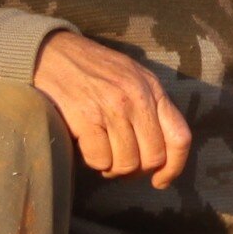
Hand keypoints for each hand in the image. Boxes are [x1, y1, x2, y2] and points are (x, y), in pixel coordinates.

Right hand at [31, 30, 191, 187]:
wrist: (53, 52)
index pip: (179, 138)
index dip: (174, 167)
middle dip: (137, 171)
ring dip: (114, 169)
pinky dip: (95, 163)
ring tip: (104, 157)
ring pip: (127, 163)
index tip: (161, 181)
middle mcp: (138, 99)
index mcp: (153, 90)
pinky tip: (88, 150)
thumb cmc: (94, 68)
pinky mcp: (86, 118)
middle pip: (153, 157)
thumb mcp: (133, 77)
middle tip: (122, 166)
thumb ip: (151, 106)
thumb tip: (162, 151)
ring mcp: (112, 108)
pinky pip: (100, 159)